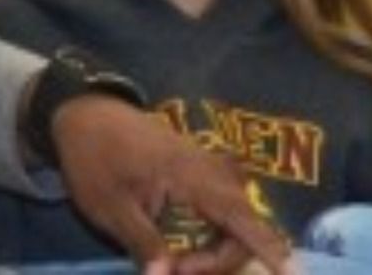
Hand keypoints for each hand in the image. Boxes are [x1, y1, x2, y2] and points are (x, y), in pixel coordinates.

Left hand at [51, 95, 293, 274]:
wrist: (81, 112)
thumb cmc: (92, 157)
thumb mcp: (109, 206)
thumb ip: (142, 243)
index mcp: (188, 175)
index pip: (238, 216)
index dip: (267, 247)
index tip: (290, 272)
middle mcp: (206, 168)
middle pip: (240, 220)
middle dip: (221, 257)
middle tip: (177, 271)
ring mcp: (202, 164)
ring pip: (232, 211)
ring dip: (218, 245)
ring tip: (181, 264)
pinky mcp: (193, 167)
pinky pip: (220, 202)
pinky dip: (215, 228)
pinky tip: (190, 248)